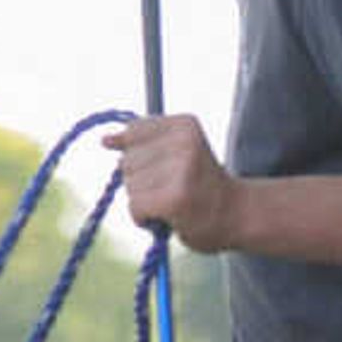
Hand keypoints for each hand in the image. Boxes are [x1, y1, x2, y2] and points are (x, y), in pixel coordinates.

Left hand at [104, 114, 245, 252]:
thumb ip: (140, 142)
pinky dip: (144, 218)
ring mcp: (180, 170)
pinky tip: (167, 217)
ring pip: (129, 186)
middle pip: (127, 161)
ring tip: (173, 202)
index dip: (143, 157)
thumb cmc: (201, 186)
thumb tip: (104, 141)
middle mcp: (184, 143)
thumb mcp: (175, 152)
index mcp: (185, 124)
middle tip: (174, 189)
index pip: (133, 133)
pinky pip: (135, 207)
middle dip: (142, 180)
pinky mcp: (174, 199)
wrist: (237, 217)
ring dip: (144, 200)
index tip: (170, 166)